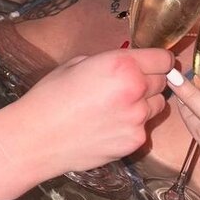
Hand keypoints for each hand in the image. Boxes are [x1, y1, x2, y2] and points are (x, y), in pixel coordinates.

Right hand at [20, 47, 172, 178]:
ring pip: (157, 105)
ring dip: (144, 103)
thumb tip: (126, 64)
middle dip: (150, 80)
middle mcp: (135, 90)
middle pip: (163, 81)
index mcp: (122, 65)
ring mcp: (137, 118)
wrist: (36, 137)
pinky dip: (133, 125)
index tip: (152, 63)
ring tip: (117, 107)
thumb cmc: (50, 97)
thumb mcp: (78, 63)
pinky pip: (144, 128)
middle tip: (127, 85)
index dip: (158, 60)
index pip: (163, 59)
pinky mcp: (134, 141)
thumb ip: (110, 61)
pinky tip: (109, 126)